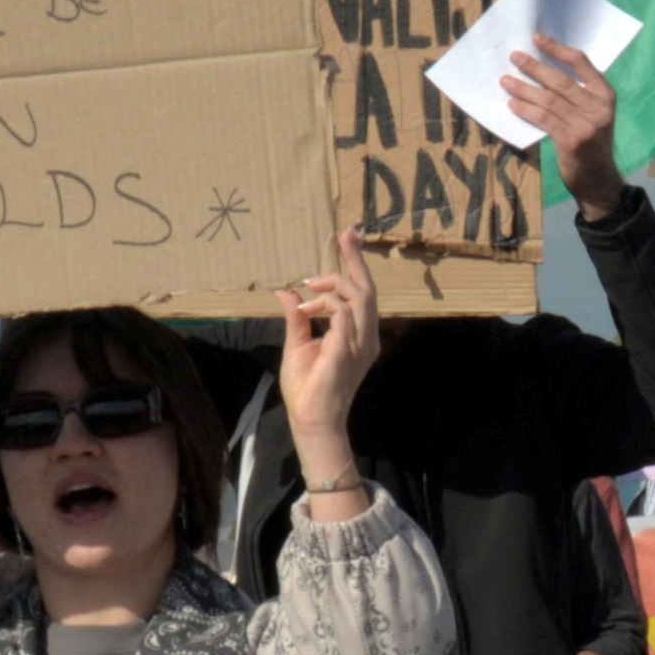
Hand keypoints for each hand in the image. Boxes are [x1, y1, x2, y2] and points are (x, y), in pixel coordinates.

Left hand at [282, 239, 384, 497]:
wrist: (310, 419)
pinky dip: (326, 303)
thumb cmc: (307, 388)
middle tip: (344, 234)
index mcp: (358, 335)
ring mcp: (360, 344)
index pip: (362, 294)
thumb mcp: (298, 344)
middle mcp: (366, 337)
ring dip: (332, 285)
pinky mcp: (346, 350)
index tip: (347, 236)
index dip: (356, 264)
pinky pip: (345, 313)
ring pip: (359, 297)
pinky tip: (307, 307)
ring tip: (307, 287)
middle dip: (355, 259)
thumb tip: (287, 292)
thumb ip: (298, 318)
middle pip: (368, 290)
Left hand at [499, 39, 625, 215]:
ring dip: (523, 88)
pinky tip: (513, 104)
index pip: (581, 63)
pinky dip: (526, 109)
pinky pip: (544, 119)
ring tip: (505, 81)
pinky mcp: (572, 141)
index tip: (537, 38)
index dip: (557, 49)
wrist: (598, 180)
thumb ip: (577, 96)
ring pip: (549, 99)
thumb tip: (541, 72)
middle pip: (561, 80)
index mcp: (605, 95)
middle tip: (514, 57)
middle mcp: (599, 108)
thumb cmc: (590, 143)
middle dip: (534, 67)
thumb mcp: (593, 115)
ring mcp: (586, 125)